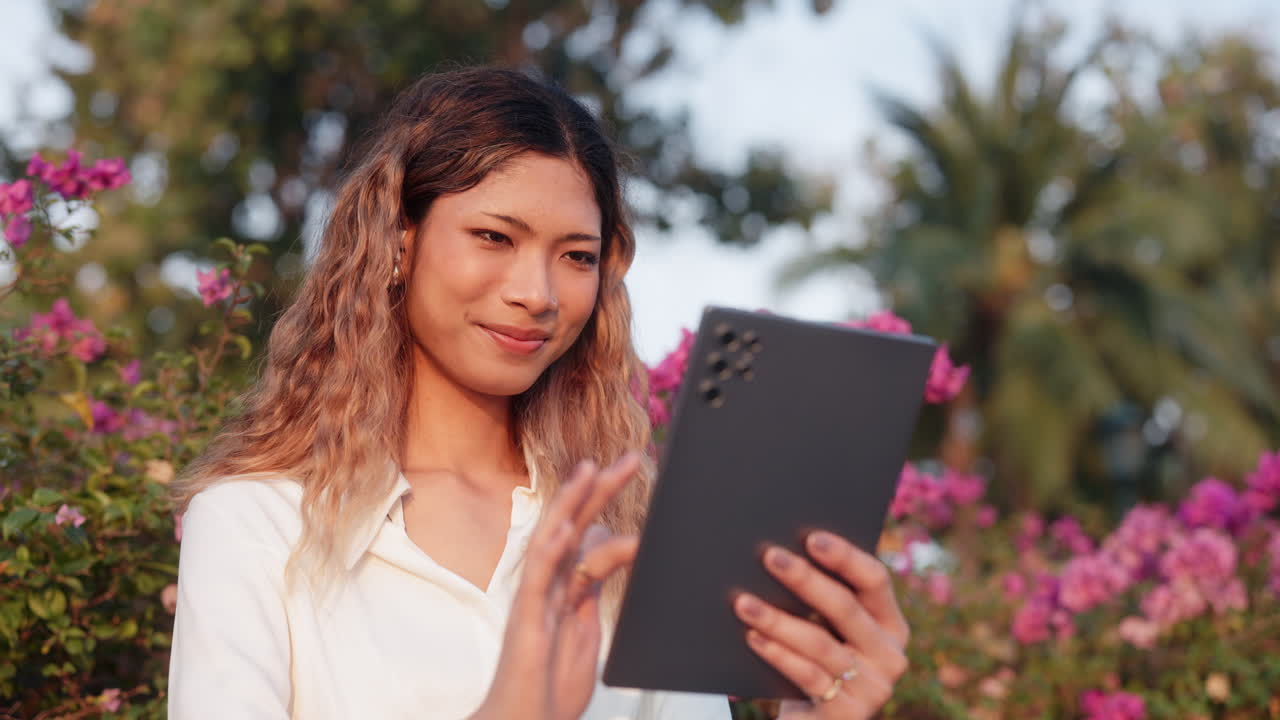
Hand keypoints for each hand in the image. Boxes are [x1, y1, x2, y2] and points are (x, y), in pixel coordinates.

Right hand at [471, 452, 641, 719]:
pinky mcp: (526, 621)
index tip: (630, 467)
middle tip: (631, 458)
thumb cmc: (550, 684)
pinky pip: (536, 580)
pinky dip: (549, 550)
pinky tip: (564, 527)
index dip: (605, 498)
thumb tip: (610, 546)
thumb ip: (592, 587)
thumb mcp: (586, 627)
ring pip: (550, 540)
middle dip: (599, 489)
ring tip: (590, 472)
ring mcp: (535, 600)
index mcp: (564, 585)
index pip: (586, 529)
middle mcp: (547, 585)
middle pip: (572, 525)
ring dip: (570, 504)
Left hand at [733, 531, 909, 718]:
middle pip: (845, 607)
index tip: (812, 537)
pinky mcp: (848, 714)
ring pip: (820, 642)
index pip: (875, 580)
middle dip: (805, 579)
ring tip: (744, 602)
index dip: (845, 556)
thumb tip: (782, 553)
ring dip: (778, 619)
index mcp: (892, 625)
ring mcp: (873, 688)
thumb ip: (822, 601)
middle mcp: (891, 656)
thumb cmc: (817, 664)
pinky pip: (807, 675)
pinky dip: (777, 653)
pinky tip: (752, 636)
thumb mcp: (829, 632)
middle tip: (770, 556)